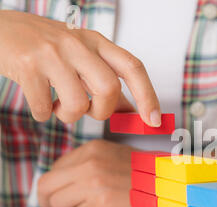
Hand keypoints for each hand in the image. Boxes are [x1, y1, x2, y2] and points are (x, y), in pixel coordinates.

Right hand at [0, 10, 160, 125]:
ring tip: (57, 106)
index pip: (133, 67)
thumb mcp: (81, 57)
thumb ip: (106, 81)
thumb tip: (133, 111)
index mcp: (96, 42)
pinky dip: (43, 114)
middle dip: (101, 111)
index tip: (154, 120)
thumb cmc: (45, 48)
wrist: (0, 29)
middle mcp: (78, 44)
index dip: (148, 95)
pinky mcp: (28, 65)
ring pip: (79, 103)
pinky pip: (44, 109)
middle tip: (88, 110)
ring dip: (68, 116)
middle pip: (109, 89)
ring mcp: (52, 53)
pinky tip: (39, 102)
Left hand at [37, 140, 133, 206]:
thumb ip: (84, 163)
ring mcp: (93, 184)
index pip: (54, 169)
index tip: (58, 193)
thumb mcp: (111, 155)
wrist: (165, 185)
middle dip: (48, 200)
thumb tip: (60, 181)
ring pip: (57, 203)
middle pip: (46, 186)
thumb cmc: (141, 173)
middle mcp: (89, 165)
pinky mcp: (100, 203)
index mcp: (91, 149)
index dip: (54, 184)